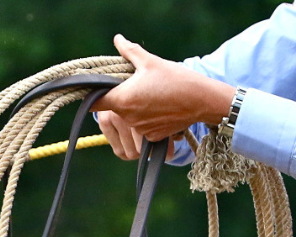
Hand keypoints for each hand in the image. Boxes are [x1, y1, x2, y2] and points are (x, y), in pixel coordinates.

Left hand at [92, 34, 234, 158]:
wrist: (203, 100)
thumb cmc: (176, 79)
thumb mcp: (151, 62)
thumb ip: (130, 52)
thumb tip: (118, 40)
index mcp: (123, 99)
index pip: (94, 103)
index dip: (93, 96)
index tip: (98, 90)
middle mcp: (127, 118)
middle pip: (114, 110)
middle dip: (121, 99)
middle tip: (138, 86)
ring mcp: (139, 129)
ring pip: (128, 119)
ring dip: (135, 110)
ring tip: (153, 97)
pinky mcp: (151, 137)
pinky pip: (142, 128)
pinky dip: (147, 119)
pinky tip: (160, 109)